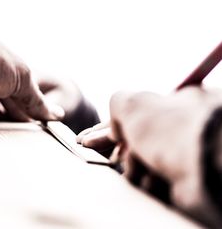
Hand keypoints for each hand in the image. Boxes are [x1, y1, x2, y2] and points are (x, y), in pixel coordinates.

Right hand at [77, 87, 221, 224]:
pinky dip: (145, 180)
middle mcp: (173, 130)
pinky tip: (150, 177)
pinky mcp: (177, 182)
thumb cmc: (166, 129)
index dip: (104, 128)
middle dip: (111, 145)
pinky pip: (149, 183)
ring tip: (136, 162)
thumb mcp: (134, 104)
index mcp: (169, 107)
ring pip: (138, 164)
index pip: (130, 117)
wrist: (201, 165)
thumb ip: (118, 103)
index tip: (84, 139)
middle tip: (87, 148)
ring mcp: (176, 157)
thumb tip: (115, 123)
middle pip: (132, 141)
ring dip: (132, 165)